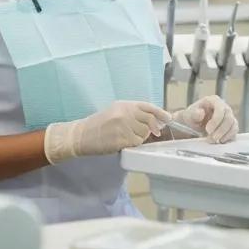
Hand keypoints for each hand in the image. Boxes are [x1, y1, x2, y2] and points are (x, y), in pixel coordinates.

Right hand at [45, 101, 170, 163]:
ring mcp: (124, 126)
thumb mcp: (116, 111)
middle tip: (144, 133)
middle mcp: (125, 113)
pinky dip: (133, 144)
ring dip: (140, 138)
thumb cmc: (99, 124)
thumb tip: (155, 120)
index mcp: (125, 104)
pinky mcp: (121, 139)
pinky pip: (136, 143)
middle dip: (150, 129)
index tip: (168, 119)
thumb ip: (134, 113)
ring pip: (144, 133)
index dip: (161, 113)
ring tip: (126, 137)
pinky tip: (122, 143)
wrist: (80, 135)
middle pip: (150, 121)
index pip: (148, 107)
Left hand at [174, 95, 237, 143]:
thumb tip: (201, 113)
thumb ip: (193, 113)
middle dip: (220, 130)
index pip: (220, 109)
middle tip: (211, 139)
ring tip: (213, 141)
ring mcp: (229, 115)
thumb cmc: (191, 117)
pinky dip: (228, 137)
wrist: (194, 123)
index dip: (216, 120)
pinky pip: (234, 131)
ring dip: (224, 135)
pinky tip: (220, 141)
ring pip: (233, 125)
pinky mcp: (231, 125)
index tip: (208, 130)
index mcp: (214, 101)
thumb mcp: (188, 114)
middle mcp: (224, 107)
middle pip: (228, 118)